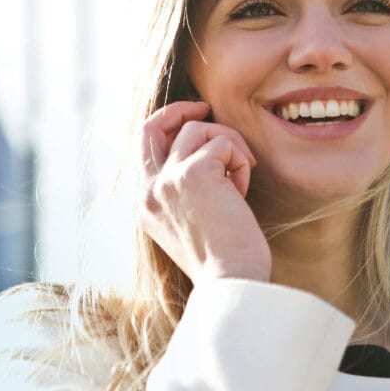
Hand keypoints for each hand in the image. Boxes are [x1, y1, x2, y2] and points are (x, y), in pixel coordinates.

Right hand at [138, 101, 270, 284]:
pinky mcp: (194, 172)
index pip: (146, 148)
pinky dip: (240, 160)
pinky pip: (223, 143)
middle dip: (180, 109)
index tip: (195, 124)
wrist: (232, 282)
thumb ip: (185, 191)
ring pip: (198, 130)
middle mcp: (149, 190)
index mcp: (146, 205)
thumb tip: (204, 153)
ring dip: (228, 145)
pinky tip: (243, 191)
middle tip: (206, 108)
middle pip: (153, 126)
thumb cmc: (224, 260)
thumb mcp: (191, 223)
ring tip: (241, 177)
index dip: (170, 128)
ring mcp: (168, 180)